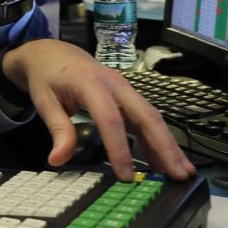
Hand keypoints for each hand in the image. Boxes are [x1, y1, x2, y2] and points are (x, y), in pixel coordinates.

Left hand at [1, 40, 195, 181]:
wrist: (53, 52)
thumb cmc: (47, 76)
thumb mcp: (44, 100)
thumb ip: (57, 129)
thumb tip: (58, 160)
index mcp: (92, 83)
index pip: (110, 119)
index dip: (120, 148)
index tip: (125, 176)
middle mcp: (116, 84)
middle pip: (146, 116)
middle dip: (164, 147)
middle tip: (179, 175)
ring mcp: (125, 89)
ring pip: (152, 117)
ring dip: (168, 145)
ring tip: (183, 172)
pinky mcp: (128, 96)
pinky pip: (146, 118)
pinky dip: (158, 139)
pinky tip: (165, 159)